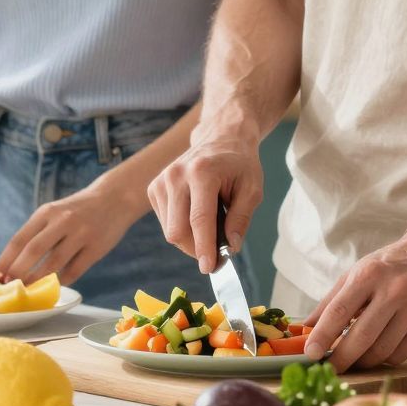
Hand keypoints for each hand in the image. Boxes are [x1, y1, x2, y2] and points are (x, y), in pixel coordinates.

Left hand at [0, 181, 133, 285]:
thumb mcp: (55, 212)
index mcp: (47, 212)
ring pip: (53, 263)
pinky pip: (74, 270)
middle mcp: (62, 221)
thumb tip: (12, 264)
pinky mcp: (96, 248)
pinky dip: (62, 281)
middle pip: (33, 251)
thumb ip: (37, 233)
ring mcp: (81, 234)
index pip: (19, 239)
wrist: (115, 198)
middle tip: (8, 288)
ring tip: (27, 291)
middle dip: (17, 273)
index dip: (4, 260)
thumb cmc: (78, 209)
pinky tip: (55, 285)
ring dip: (37, 280)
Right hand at [148, 135, 260, 273]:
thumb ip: (241, 218)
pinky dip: (181, 229)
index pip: (199, 220)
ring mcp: (161, 181)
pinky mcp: (153, 188)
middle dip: (197, 249)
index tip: (209, 268)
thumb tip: (230, 247)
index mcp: (202, 173)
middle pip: (178, 230)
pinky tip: (196, 216)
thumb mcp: (252, 189)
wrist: (220, 137)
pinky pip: (165, 223)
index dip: (204, 248)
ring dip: (190, 240)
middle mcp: (176, 176)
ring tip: (211, 225)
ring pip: (170, 230)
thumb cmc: (239, 164)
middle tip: (217, 252)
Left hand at [303, 237, 406, 371]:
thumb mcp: (358, 272)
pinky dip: (385, 358)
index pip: (340, 310)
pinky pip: (401, 353)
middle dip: (341, 358)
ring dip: (363, 361)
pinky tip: (380, 351)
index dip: (322, 335)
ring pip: (382, 350)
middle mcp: (395, 290)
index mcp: (370, 274)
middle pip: (362, 336)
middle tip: (330, 370)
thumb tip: (305, 328)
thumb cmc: (391, 265)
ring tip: (355, 359)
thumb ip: (331, 300)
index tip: (310, 354)